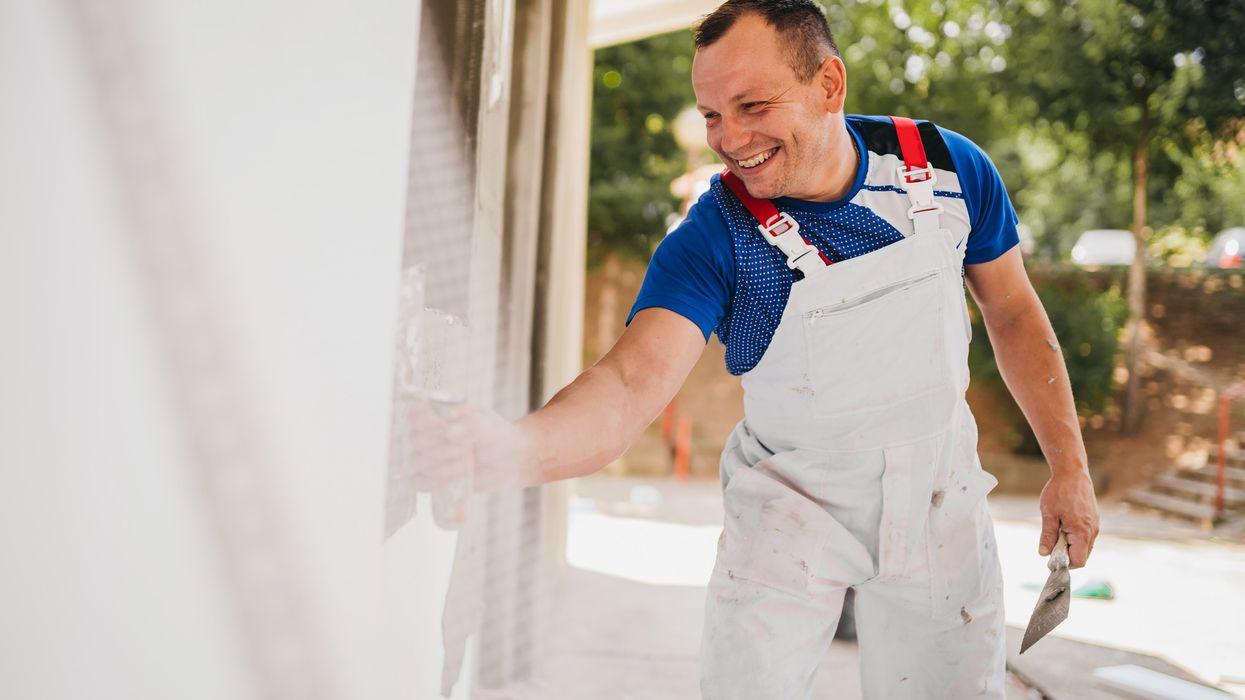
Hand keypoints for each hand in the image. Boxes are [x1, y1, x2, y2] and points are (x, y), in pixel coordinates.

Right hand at [405, 398, 538, 493]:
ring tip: (466, 464)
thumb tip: (450, 432)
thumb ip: (472, 425)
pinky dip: (435, 483)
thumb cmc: (496, 436)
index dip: (427, 423)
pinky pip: (416, 482)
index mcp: (436, 411)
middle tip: (466, 450)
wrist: (509, 461)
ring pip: (416, 463)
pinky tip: (453, 480)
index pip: (413, 414)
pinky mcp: (427, 477)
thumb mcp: (490, 426)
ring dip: (443, 467)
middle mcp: (424, 432)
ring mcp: (423, 455)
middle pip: (415, 440)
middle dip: (442, 449)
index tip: (446, 428)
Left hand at [1037, 470, 1098, 567]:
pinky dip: (1075, 537)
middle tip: (1052, 542)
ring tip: (1057, 530)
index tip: (1051, 556)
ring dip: (1071, 545)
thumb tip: (1043, 554)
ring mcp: (1095, 526)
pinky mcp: (1094, 521)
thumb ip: (1047, 536)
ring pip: (1084, 547)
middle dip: (1067, 554)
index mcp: (1082, 532)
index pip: (1079, 561)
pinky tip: (1064, 525)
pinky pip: (1085, 537)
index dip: (1064, 563)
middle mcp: (1092, 532)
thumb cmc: (1060, 492)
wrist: (1073, 473)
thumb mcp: (1049, 514)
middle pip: (1082, 556)